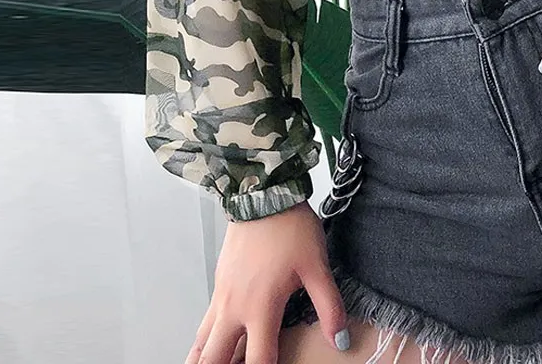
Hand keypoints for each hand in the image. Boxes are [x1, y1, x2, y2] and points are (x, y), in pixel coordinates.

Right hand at [184, 199, 349, 363]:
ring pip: (201, 345)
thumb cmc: (290, 227)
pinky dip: (204, 342)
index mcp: (260, 308)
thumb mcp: (317, 266)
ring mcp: (221, 296)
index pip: (258, 362)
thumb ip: (329, 306)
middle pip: (214, 360)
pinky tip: (212, 346)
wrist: (263, 193)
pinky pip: (204, 324)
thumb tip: (340, 339)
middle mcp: (234, 308)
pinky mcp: (218, 284)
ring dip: (206, 361)